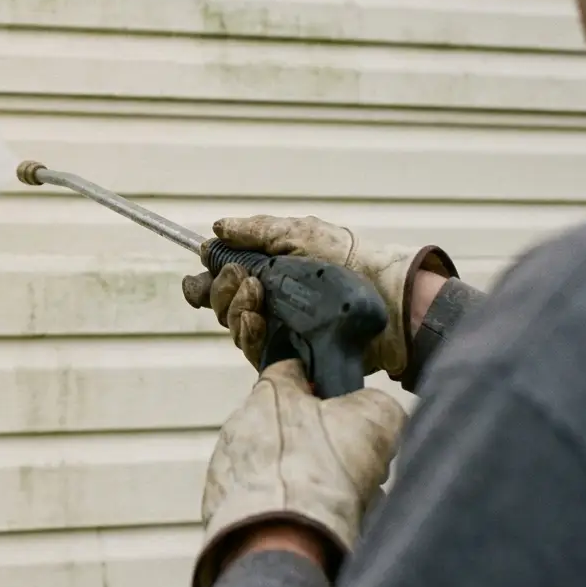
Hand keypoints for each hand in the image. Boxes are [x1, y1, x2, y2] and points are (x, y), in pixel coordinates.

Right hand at [187, 214, 457, 378]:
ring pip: (232, 326)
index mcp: (266, 274)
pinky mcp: (286, 357)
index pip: (220, 282)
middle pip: (219, 305)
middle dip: (218, 289)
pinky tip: (255, 319)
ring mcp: (276, 331)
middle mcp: (267, 304)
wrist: (385, 297)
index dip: (203, 281)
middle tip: (239, 276)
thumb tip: (217, 229)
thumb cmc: (349, 260)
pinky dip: (247, 333)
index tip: (200, 272)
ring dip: (233, 307)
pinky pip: (251, 350)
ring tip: (254, 295)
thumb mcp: (301, 234)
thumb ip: (256, 232)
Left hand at [190, 359, 407, 586]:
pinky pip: (261, 502)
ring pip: (277, 466)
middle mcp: (239, 424)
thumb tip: (371, 410)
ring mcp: (226, 468)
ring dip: (306, 480)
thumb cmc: (322, 470)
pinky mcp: (221, 508)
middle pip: (287, 425)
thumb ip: (375, 403)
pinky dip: (284, 510)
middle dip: (319, 443)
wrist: (281, 539)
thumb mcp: (375, 419)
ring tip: (340, 504)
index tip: (341, 402)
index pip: (291, 370)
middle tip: (350, 466)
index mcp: (269, 393)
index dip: (320, 383)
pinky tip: (311, 525)